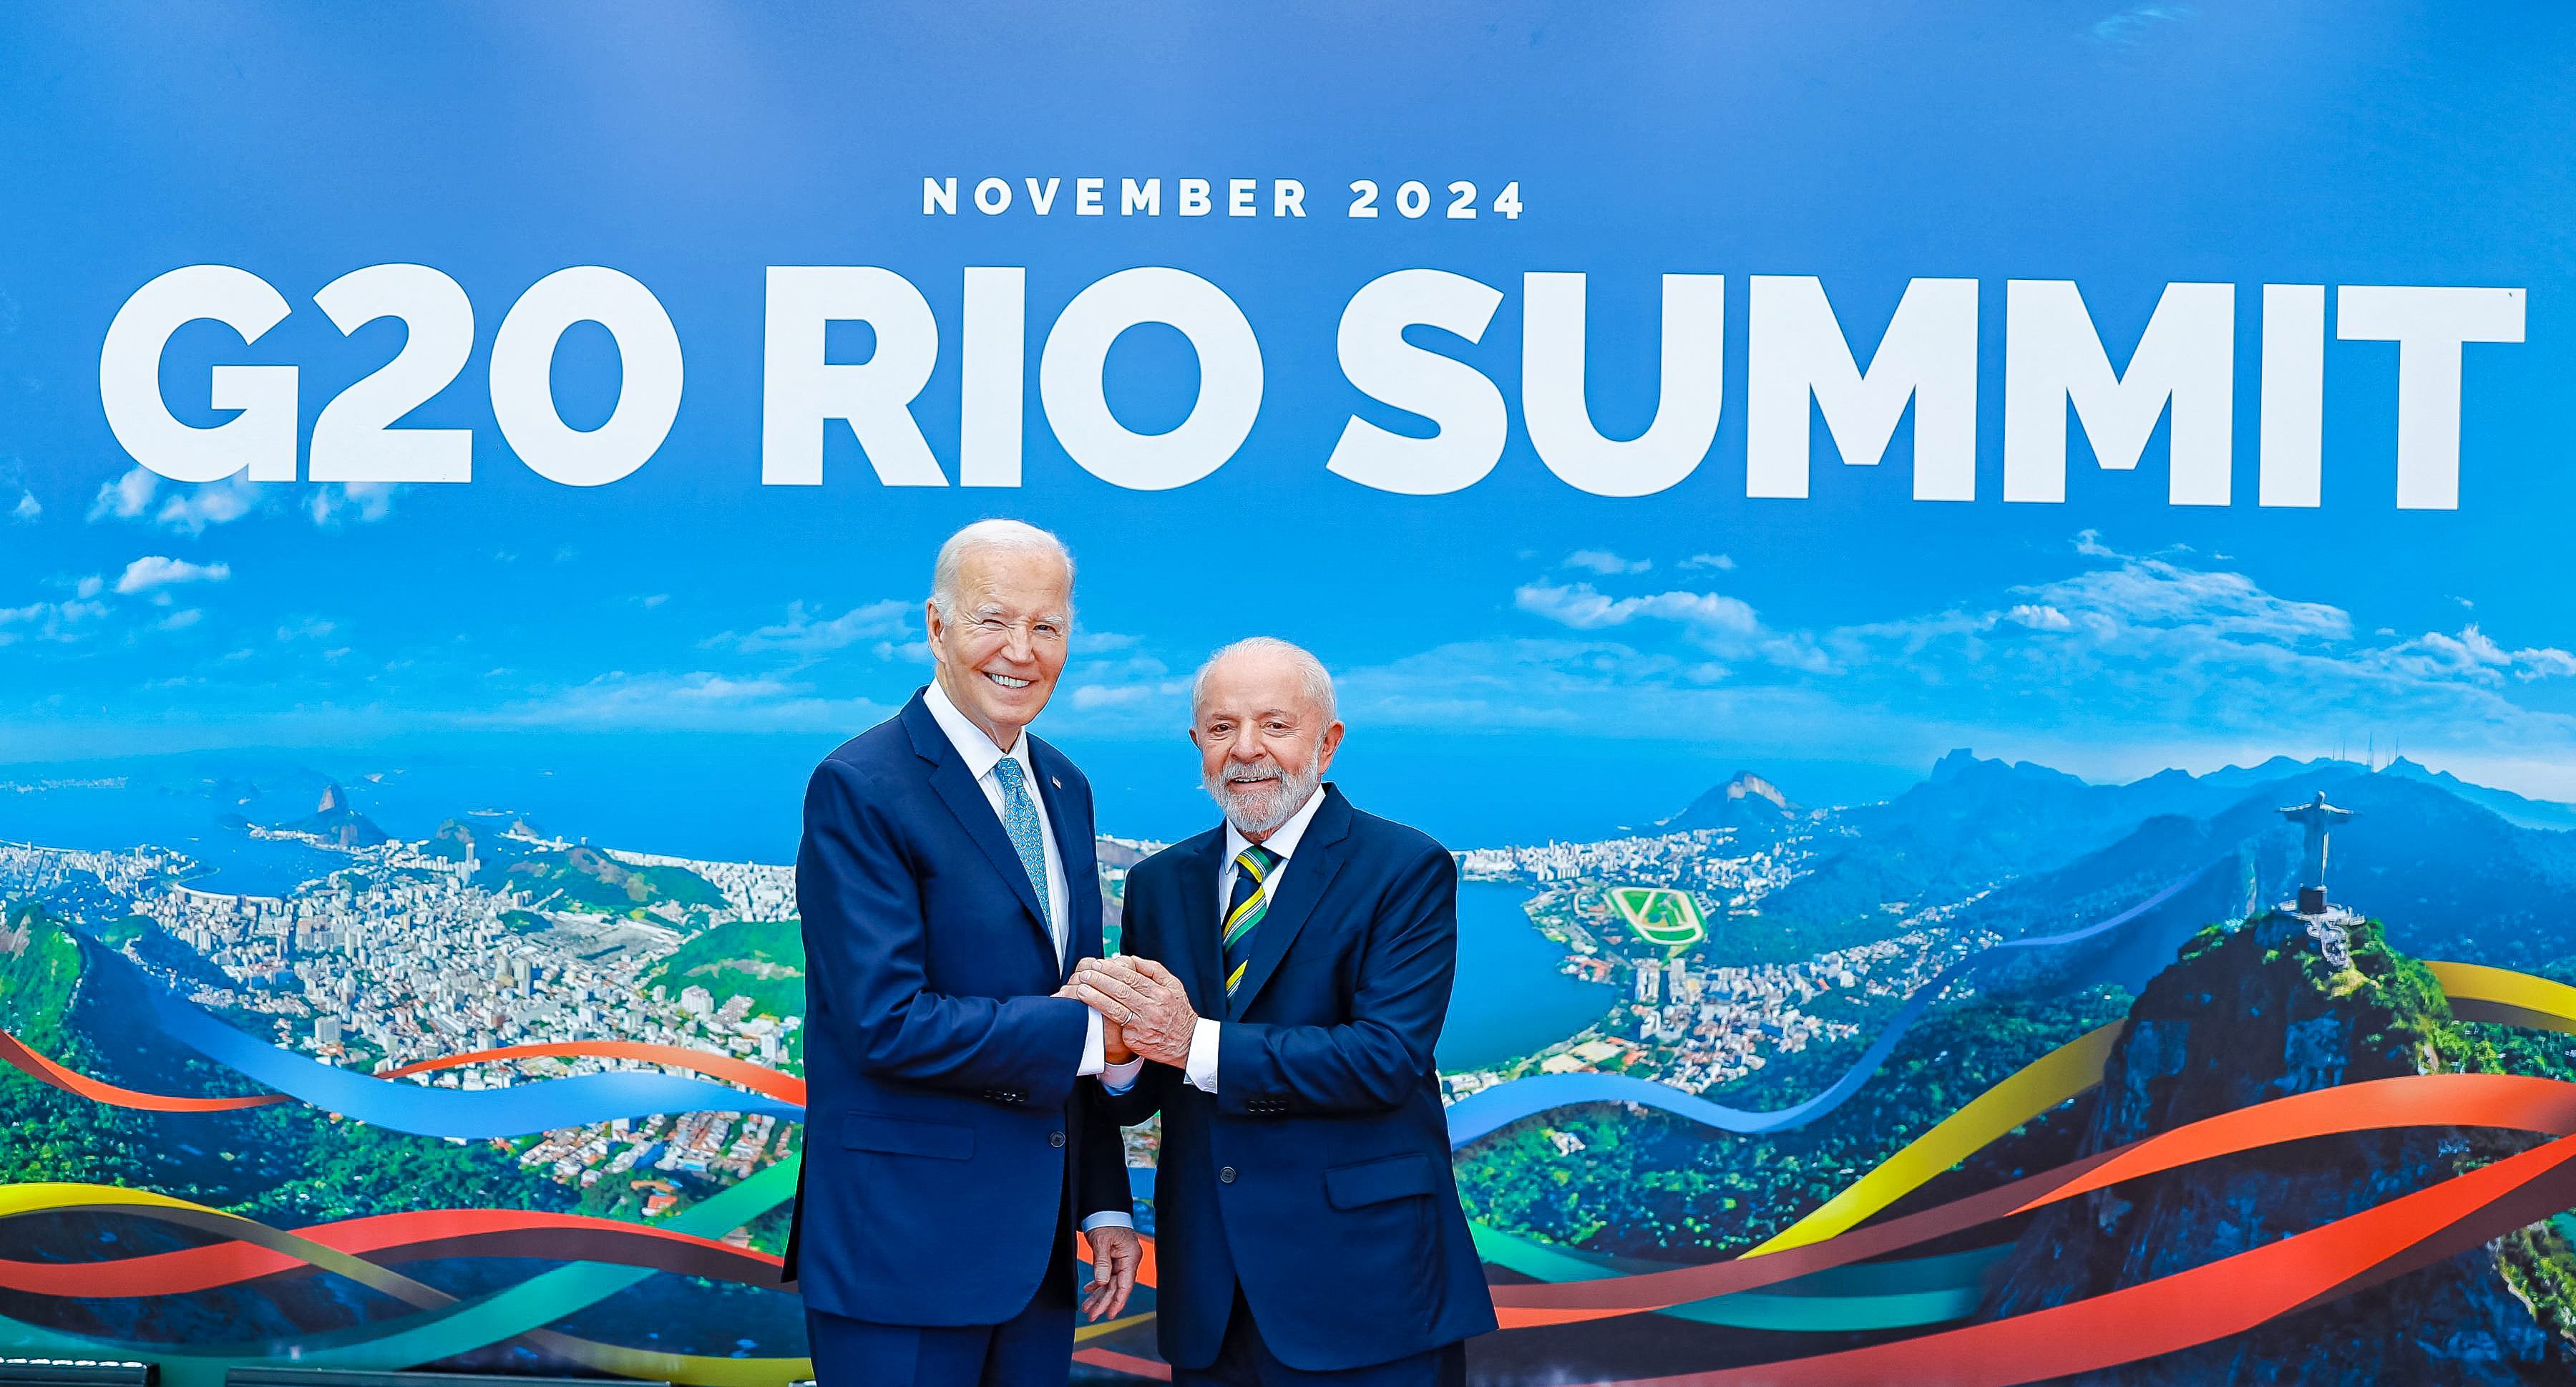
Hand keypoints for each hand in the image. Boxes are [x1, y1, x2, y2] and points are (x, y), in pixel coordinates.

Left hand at [1069, 956, 1197, 1067]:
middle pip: (1120, 991)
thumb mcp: (1174, 986)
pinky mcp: (1135, 1039)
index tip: (1098, 964)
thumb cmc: (1178, 1013)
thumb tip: (1131, 959)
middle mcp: (1151, 1008)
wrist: (1187, 1043)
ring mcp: (1142, 1025)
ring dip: (1095, 998)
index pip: (1131, 977)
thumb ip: (1154, 970)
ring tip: (1081, 990)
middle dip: (1099, 980)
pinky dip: (1101, 1017)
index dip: (1112, 970)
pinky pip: (1116, 1026)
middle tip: (1085, 974)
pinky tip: (1088, 1011)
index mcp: (1160, 993)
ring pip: (1114, 1008)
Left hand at [1081, 1224, 1140, 1320]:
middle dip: (1104, 1302)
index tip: (1109, 1314)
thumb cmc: (1105, 1221)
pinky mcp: (1113, 1258)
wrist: (1103, 1208)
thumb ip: (1102, 1262)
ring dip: (1099, 1296)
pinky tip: (1089, 1291)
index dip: (1117, 1301)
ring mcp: (1121, 1260)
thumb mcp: (1101, 1241)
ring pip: (1110, 1284)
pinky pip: (1106, 1276)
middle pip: (1116, 1287)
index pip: (1125, 1285)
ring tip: (1087, 1308)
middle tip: (1091, 1315)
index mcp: (1130, 1257)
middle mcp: (1127, 1261)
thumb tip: (1102, 1282)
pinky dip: (1097, 1284)